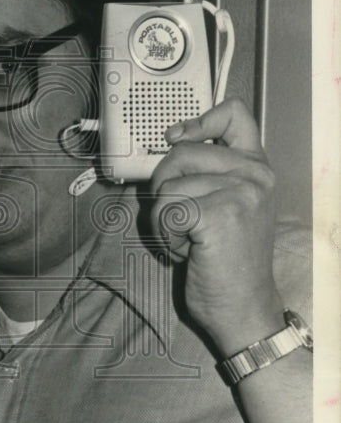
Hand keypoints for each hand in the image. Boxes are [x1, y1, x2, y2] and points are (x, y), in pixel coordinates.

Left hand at [149, 97, 283, 355]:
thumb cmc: (228, 262)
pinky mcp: (219, 214)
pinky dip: (166, 235)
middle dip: (165, 188)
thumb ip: (210, 173)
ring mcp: (241, 193)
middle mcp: (255, 175)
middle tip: (184, 221)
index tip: (176, 138)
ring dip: (166, 220)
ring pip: (168, 186)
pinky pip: (166, 210)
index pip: (234, 114)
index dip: (197, 120)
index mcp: (257, 168)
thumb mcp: (227, 205)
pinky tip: (188, 251)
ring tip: (192, 240)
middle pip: (180, 153)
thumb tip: (171, 143)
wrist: (243, 309)